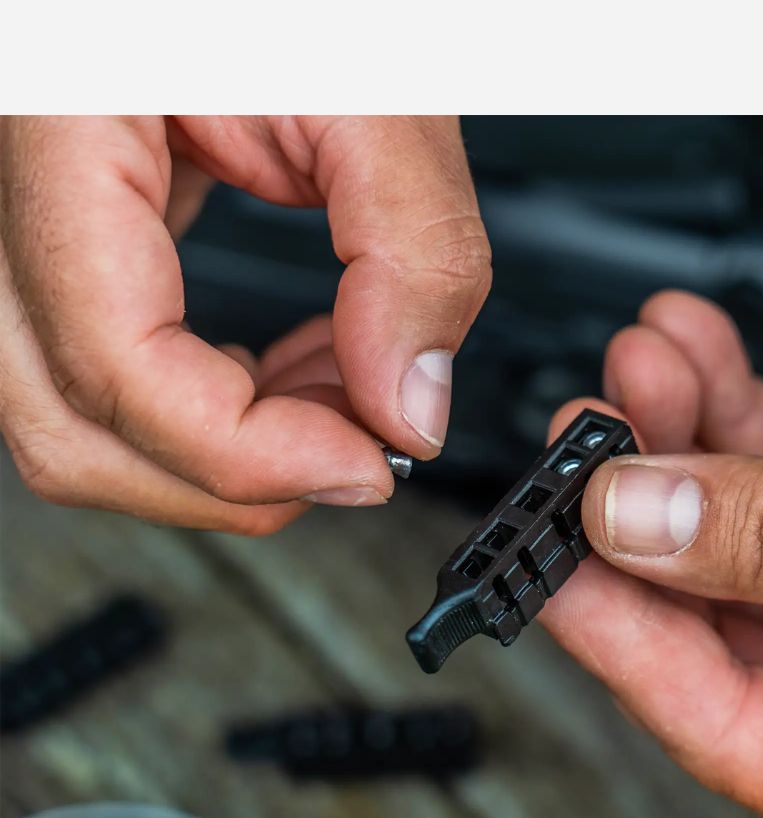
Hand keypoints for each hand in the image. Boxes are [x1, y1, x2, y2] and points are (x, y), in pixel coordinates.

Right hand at [0, 116, 489, 532]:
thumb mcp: (377, 85)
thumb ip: (410, 248)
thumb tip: (406, 406)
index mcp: (59, 118)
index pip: (113, 358)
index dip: (246, 449)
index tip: (368, 464)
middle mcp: (12, 189)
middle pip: (70, 425)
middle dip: (233, 474)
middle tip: (359, 451)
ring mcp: (32, 225)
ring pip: (81, 419)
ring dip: (228, 449)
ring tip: (341, 393)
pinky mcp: (79, 248)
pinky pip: (113, 376)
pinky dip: (219, 408)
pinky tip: (296, 370)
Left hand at [541, 291, 762, 817]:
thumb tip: (642, 520)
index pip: (716, 718)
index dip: (619, 632)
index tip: (549, 553)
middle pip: (714, 614)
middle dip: (642, 505)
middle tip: (586, 431)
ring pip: (742, 531)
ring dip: (683, 438)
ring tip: (638, 365)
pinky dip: (743, 416)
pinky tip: (697, 362)